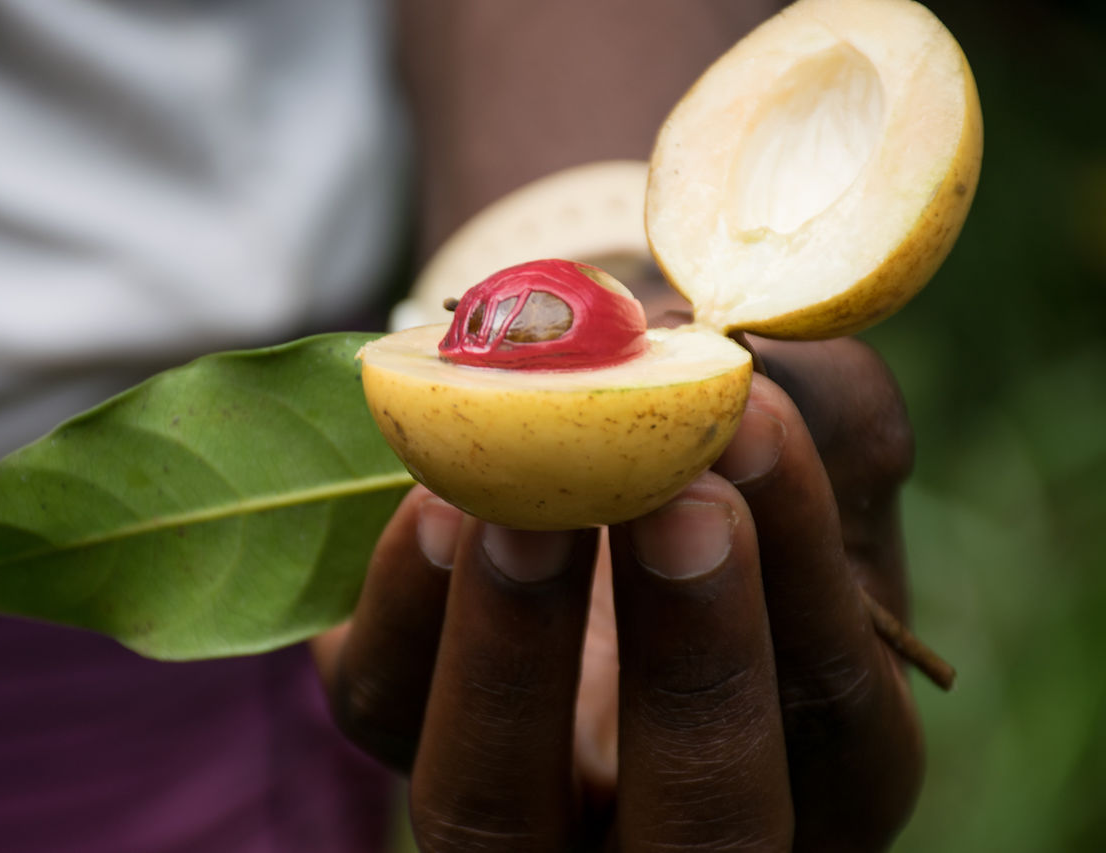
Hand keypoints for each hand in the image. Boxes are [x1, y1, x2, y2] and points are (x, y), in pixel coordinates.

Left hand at [312, 336, 922, 851]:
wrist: (581, 442)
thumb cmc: (717, 452)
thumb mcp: (804, 435)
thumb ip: (831, 406)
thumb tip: (790, 378)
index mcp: (808, 761)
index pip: (838, 724)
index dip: (805, 587)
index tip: (760, 430)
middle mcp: (660, 818)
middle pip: (697, 834)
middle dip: (694, 670)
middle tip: (674, 505)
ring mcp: (514, 797)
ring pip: (494, 811)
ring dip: (513, 653)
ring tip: (527, 509)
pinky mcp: (396, 722)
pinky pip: (383, 702)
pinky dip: (407, 603)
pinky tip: (439, 501)